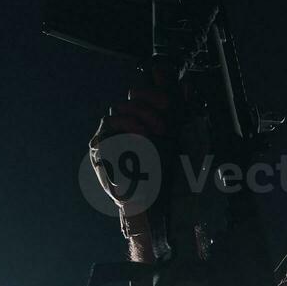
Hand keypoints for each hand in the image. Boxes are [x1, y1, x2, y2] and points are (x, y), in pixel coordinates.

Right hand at [88, 65, 178, 218]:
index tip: (169, 101)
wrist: (155, 201)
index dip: (156, 87)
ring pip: (119, 108)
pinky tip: (140, 137)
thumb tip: (185, 84)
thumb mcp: (182, 138)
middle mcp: (130, 122)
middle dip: (149, 103)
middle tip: (163, 123)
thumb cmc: (168, 172)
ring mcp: (114, 133)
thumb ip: (182, 111)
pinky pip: (108, 126)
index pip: (145, 91)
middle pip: (132, 96)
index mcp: (148, 118)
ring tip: (152, 134)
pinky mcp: (101, 145)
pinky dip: (126, 128)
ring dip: (139, 116)